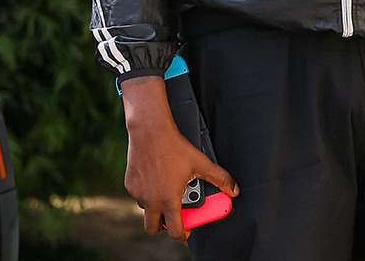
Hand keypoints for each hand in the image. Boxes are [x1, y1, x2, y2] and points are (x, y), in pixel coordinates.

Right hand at [121, 75, 238, 240]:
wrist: (150, 130)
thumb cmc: (174, 146)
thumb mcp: (201, 162)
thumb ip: (219, 178)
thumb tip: (233, 189)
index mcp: (169, 200)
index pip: (174, 231)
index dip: (182, 234)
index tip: (186, 230)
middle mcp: (151, 200)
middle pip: (153, 228)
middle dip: (164, 224)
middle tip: (173, 212)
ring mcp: (138, 193)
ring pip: (145, 209)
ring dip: (155, 206)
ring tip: (166, 189)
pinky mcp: (130, 184)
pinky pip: (138, 195)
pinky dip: (146, 191)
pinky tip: (155, 177)